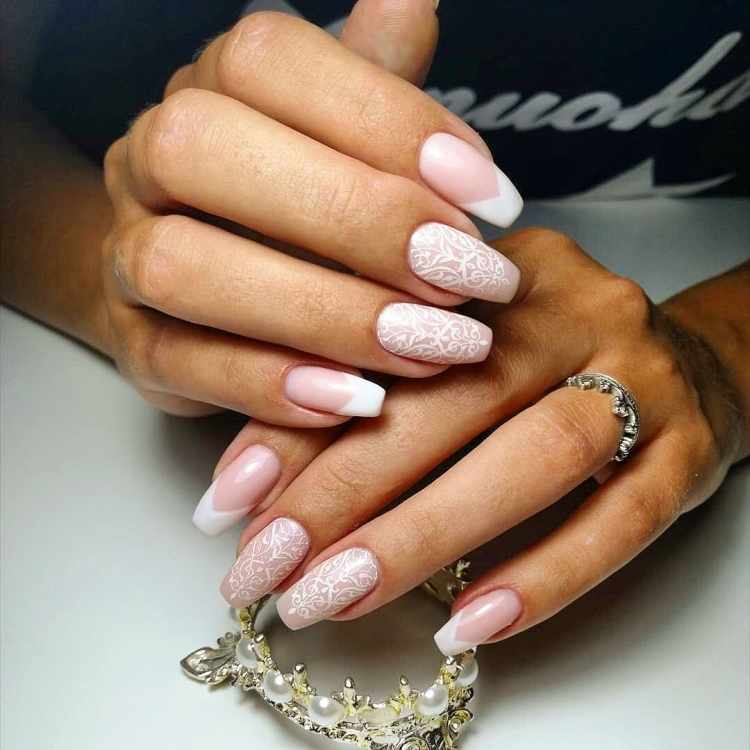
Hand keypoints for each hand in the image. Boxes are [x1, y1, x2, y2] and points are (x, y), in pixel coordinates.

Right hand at [99, 1, 521, 421]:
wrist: (197, 274)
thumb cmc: (294, 199)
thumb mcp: (338, 134)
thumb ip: (375, 80)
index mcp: (211, 88)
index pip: (272, 64)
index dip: (385, 122)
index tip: (490, 197)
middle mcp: (151, 158)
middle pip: (207, 154)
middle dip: (354, 219)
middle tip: (465, 279)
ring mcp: (128, 253)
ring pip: (184, 267)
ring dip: (321, 314)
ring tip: (428, 347)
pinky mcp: (134, 342)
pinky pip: (178, 362)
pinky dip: (273, 385)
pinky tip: (359, 398)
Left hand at [211, 229, 745, 650]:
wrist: (691, 360)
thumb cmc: (546, 360)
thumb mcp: (459, 346)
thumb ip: (371, 391)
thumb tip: (260, 478)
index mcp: (494, 272)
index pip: (383, 344)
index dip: (300, 425)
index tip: (230, 503)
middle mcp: (571, 309)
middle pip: (453, 399)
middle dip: (349, 491)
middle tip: (269, 571)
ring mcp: (642, 375)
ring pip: (534, 457)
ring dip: (426, 537)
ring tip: (338, 599)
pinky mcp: (691, 446)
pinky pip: (622, 519)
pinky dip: (544, 578)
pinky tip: (468, 627)